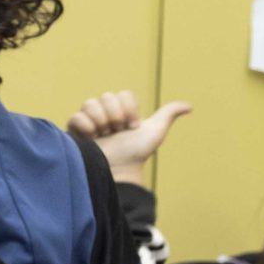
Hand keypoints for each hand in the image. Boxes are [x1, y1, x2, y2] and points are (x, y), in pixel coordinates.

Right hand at [65, 90, 190, 185]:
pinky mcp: (73, 130)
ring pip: (90, 103)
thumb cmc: (137, 152)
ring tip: (105, 135)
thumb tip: (189, 107)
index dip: (130, 110)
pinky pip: (76, 116)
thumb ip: (168, 115)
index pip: (123, 94)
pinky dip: (87, 127)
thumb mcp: (155, 131)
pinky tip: (93, 138)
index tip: (133, 126)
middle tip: (118, 131)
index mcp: (120, 110)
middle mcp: (103, 112)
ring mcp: (87, 120)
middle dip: (116, 115)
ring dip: (102, 121)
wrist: (121, 169)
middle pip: (106, 96)